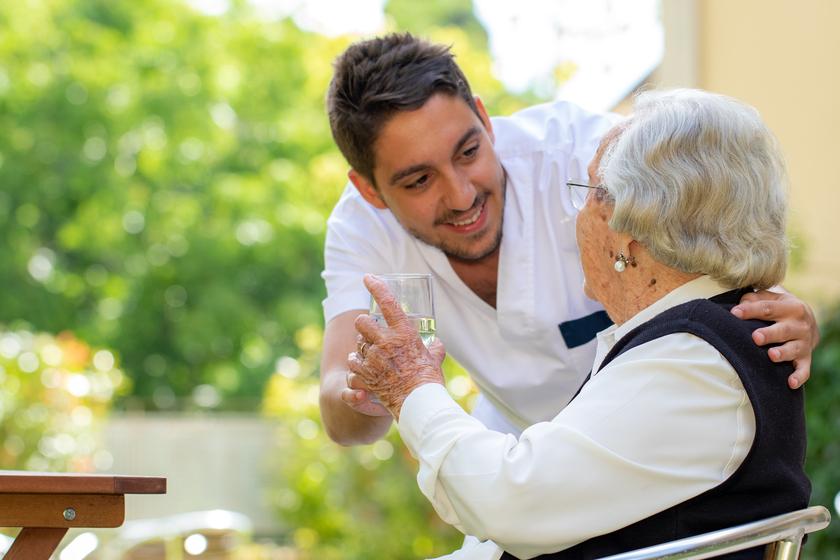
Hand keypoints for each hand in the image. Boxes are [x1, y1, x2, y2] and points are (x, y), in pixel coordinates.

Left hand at [347, 275, 445, 421]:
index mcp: (404, 332)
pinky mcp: (366, 373)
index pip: (388, 302)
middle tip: (371, 331)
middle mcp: (386, 341)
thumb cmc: (429, 381)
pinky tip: (364, 366)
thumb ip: (434, 347)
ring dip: (362, 345)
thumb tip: (436, 342)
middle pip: (363, 322)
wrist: (419, 404)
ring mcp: (374, 357)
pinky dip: (357, 362)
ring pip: (358, 342)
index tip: (368, 277)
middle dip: (364, 325)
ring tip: (372, 352)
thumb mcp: (435, 358)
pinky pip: (353, 361)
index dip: (376, 286)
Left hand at [731, 287, 819, 388]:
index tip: (735, 313)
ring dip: (783, 353)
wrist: (807, 320)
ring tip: (771, 355)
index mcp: (790, 307)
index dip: (751, 310)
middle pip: (783, 330)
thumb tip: (740, 307)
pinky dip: (799, 376)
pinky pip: (804, 369)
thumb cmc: (778, 309)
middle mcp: (800, 325)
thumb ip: (754, 299)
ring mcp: (804, 343)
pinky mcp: (806, 358)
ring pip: (794, 349)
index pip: (768, 308)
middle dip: (770, 334)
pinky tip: (790, 383)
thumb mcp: (770, 299)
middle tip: (756, 337)